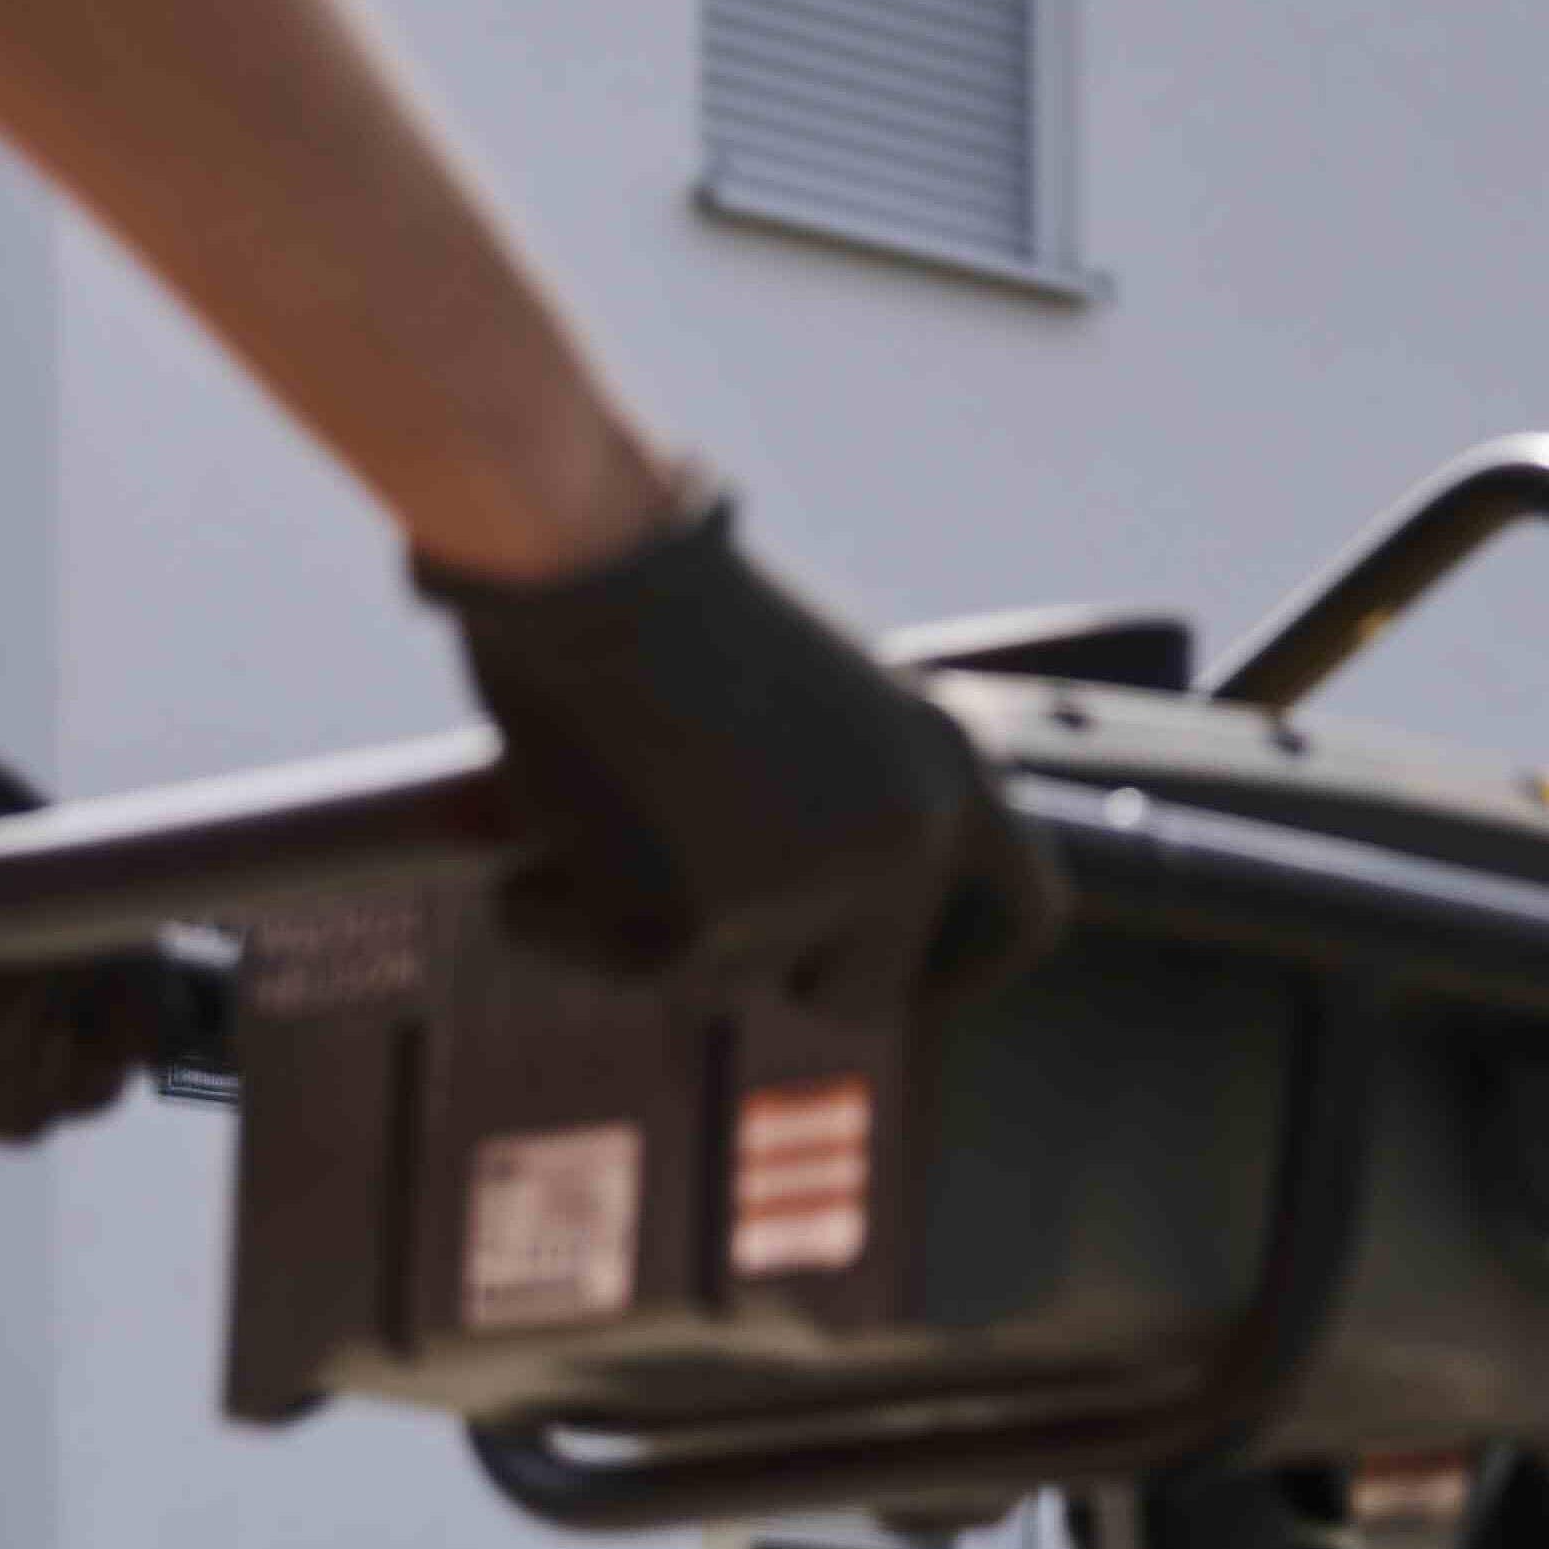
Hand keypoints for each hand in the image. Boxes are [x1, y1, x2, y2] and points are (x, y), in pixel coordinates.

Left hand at [0, 566, 170, 1138]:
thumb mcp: (11, 854)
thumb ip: (82, 935)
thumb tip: (166, 1026)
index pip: (71, 1080)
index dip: (123, 1037)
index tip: (137, 969)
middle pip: (46, 1107)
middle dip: (90, 1036)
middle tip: (66, 945)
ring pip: (5, 1102)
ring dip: (27, 1011)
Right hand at [416, 491, 1056, 1009]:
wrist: (583, 556)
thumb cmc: (661, 603)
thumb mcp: (810, 705)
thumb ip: (843, 809)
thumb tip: (814, 938)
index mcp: (953, 764)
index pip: (1027, 914)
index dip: (965, 972)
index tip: (907, 992)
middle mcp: (912, 831)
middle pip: (866, 991)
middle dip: (780, 975)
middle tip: (695, 910)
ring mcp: (824, 882)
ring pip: (735, 986)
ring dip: (652, 933)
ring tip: (592, 822)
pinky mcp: (715, 919)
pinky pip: (629, 972)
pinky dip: (557, 923)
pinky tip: (521, 857)